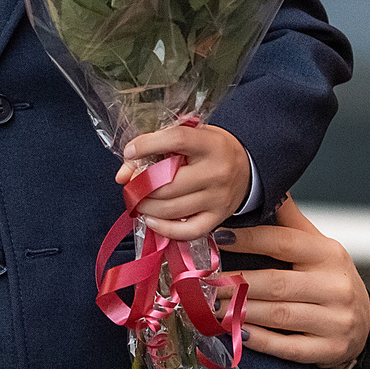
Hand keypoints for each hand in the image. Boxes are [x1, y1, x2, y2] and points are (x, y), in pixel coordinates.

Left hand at [114, 123, 251, 241]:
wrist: (247, 168)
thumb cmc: (211, 149)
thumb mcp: (190, 137)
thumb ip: (157, 148)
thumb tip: (122, 174)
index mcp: (210, 144)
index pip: (176, 139)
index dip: (147, 145)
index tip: (130, 152)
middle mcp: (216, 172)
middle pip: (168, 183)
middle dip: (141, 186)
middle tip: (131, 185)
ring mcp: (218, 198)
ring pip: (172, 209)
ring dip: (146, 207)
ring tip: (138, 201)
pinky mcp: (218, 218)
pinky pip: (187, 231)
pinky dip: (164, 229)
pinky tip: (152, 220)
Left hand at [217, 198, 369, 368]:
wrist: (362, 324)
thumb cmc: (330, 279)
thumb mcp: (318, 247)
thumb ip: (291, 221)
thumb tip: (270, 186)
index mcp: (329, 254)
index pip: (283, 242)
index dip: (248, 239)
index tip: (217, 238)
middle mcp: (336, 286)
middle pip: (276, 283)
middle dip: (236, 283)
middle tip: (204, 283)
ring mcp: (336, 320)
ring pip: (279, 315)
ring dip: (241, 311)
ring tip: (212, 306)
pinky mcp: (331, 350)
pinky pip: (288, 346)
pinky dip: (260, 340)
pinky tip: (238, 331)